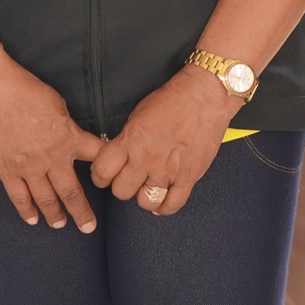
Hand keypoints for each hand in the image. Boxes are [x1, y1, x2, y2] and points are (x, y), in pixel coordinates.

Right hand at [0, 35, 105, 231]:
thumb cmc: (26, 90)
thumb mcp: (58, 104)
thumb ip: (67, 127)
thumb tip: (72, 138)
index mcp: (68, 138)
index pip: (96, 158)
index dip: (105, 170)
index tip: (110, 181)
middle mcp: (51, 157)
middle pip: (71, 192)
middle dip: (82, 212)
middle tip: (88, 227)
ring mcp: (27, 167)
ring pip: (45, 199)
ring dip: (55, 215)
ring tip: (61, 225)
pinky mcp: (6, 169)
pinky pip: (18, 196)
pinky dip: (26, 210)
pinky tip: (32, 219)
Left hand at [91, 68, 235, 214]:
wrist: (204, 96)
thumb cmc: (171, 100)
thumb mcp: (138, 115)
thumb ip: (126, 139)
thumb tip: (118, 156)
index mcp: (131, 141)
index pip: (102, 172)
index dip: (100, 176)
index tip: (104, 174)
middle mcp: (147, 159)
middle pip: (121, 191)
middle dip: (121, 186)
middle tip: (128, 178)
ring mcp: (168, 170)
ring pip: (145, 201)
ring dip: (143, 197)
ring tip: (147, 187)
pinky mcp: (189, 177)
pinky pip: (172, 205)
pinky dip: (164, 207)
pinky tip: (162, 200)